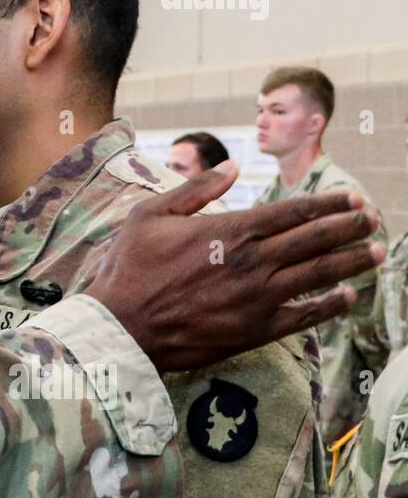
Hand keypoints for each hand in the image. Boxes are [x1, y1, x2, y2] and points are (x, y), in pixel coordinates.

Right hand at [86, 163, 384, 373]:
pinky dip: (330, 305)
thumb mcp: (151, 214)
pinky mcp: (256, 330)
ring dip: (351, 262)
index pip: (294, 212)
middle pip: (315, 240)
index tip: (353, 198)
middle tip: (375, 219)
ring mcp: (258, 298)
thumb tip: (232, 167)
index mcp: (230, 230)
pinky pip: (304, 316)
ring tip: (376, 252)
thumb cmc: (130, 268)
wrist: (121, 327)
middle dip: (351, 227)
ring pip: (318, 275)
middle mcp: (253, 262)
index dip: (329, 203)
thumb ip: (197, 189)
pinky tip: (347, 296)